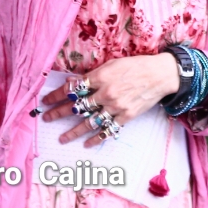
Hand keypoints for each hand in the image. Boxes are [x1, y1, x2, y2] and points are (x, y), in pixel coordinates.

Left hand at [39, 54, 181, 147]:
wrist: (161, 75)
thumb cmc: (137, 65)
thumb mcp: (113, 64)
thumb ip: (92, 74)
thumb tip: (73, 82)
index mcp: (102, 76)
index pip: (72, 88)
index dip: (57, 95)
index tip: (46, 101)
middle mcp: (106, 93)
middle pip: (77, 106)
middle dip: (59, 113)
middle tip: (47, 119)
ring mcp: (116, 107)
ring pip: (89, 122)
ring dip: (73, 131)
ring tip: (62, 138)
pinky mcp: (126, 116)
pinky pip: (107, 129)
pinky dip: (96, 138)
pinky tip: (86, 144)